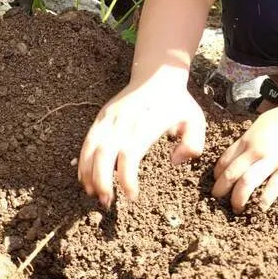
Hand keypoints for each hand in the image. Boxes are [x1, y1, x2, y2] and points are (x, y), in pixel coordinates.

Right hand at [79, 82, 205, 207]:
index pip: (128, 158)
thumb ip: (192, 144)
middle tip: (107, 203)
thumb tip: (174, 161)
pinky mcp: (101, 118)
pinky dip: (82, 161)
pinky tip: (85, 177)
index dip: (127, 180)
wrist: (156, 74)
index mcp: (143, 127)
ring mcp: (108, 120)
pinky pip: (86, 142)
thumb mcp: (195, 120)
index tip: (133, 197)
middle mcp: (121, 124)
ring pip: (90, 150)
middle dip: (101, 183)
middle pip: (102, 157)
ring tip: (94, 194)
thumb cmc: (177, 102)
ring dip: (89, 174)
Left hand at [212, 101, 277, 212]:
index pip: (225, 161)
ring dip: (238, 198)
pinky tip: (260, 208)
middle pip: (231, 173)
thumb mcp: (257, 125)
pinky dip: (264, 200)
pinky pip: (273, 187)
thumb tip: (235, 156)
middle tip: (218, 199)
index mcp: (246, 139)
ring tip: (236, 208)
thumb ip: (246, 141)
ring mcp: (272, 159)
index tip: (216, 182)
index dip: (217, 175)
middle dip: (221, 189)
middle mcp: (255, 150)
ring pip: (247, 182)